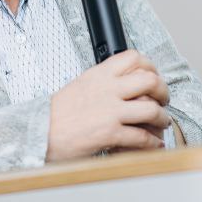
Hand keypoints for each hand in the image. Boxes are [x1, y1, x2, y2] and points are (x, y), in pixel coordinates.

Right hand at [45, 49, 170, 161]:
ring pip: (151, 109)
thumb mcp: (80, 85)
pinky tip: (153, 143)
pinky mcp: (110, 133)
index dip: (151, 67)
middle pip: (149, 80)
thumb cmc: (57, 114)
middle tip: (163, 99)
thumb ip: (102, 82)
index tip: (154, 76)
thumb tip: (122, 83)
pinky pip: (141, 136)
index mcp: (99, 74)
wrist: (39, 131)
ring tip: (161, 122)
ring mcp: (110, 111)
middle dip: (163, 91)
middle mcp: (107, 89)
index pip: (133, 58)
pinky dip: (152, 142)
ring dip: (162, 118)